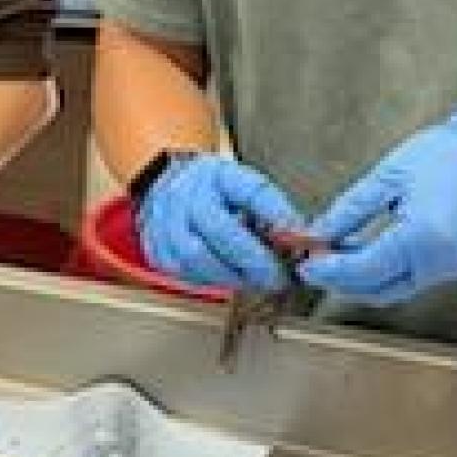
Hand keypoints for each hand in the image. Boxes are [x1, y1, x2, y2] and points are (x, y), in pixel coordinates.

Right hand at [136, 153, 306, 291]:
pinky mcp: (155, 248)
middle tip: (277, 279)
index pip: (251, 192)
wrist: (167, 188)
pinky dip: (209, 281)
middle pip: (220, 231)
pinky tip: (227, 279)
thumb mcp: (245, 187)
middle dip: (253, 261)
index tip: (300, 239)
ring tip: (254, 283)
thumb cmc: (216, 191)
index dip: (277, 216)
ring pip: (197, 258)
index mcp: (216, 173)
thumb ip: (272, 210)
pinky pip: (182, 273)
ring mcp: (164, 222)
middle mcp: (185, 194)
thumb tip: (301, 238)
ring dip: (231, 277)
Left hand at [299, 111, 456, 305]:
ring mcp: (452, 268)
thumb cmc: (453, 155)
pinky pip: (409, 280)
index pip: (363, 269)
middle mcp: (441, 262)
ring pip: (392, 289)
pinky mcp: (456, 266)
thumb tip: (318, 233)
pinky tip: (361, 253)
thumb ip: (349, 211)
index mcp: (423, 237)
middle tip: (311, 259)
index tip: (304, 261)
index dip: (328, 269)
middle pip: (376, 288)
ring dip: (359, 279)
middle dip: (339, 279)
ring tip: (332, 255)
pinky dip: (381, 273)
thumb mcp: (389, 176)